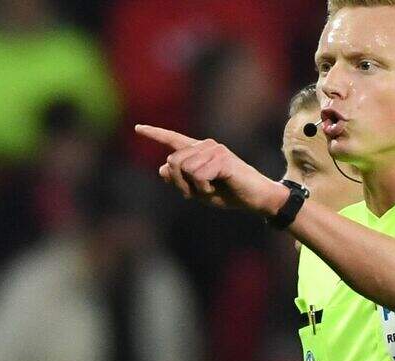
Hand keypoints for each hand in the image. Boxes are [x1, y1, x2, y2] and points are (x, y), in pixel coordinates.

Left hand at [135, 124, 287, 215]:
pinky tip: (218, 188)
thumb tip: (162, 169)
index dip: (155, 134)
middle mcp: (205, 145)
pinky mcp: (222, 159)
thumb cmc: (230, 193)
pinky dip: (204, 189)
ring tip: (213, 188)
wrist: (255, 198)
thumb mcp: (200, 190)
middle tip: (199, 192)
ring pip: (185, 170)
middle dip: (180, 183)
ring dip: (195, 188)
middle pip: (173, 162)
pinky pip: (198, 175)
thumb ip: (181, 179)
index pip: (173, 140)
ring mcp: (214, 150)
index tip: (138, 128)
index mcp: (199, 151)